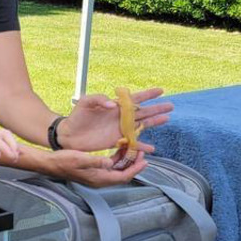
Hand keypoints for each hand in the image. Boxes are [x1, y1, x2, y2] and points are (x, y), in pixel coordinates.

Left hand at [0, 123, 19, 176]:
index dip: (4, 147)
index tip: (9, 156)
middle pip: (4, 135)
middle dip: (11, 145)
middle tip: (15, 156)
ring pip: (4, 141)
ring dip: (12, 148)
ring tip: (16, 157)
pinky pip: (1, 150)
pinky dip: (9, 153)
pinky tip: (14, 157)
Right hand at [46, 148, 147, 187]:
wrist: (50, 163)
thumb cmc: (63, 161)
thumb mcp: (79, 159)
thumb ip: (96, 161)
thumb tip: (110, 162)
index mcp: (98, 178)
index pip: (123, 176)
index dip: (135, 169)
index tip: (144, 160)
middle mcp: (100, 179)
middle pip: (123, 174)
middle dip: (133, 164)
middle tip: (141, 152)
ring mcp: (97, 176)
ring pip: (118, 170)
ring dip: (126, 160)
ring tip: (133, 148)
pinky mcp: (94, 171)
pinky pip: (111, 166)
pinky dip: (118, 159)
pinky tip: (120, 148)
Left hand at [58, 87, 172, 151]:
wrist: (69, 134)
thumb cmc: (76, 116)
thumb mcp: (85, 102)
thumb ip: (98, 99)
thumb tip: (113, 104)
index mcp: (115, 106)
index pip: (134, 98)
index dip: (147, 94)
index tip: (160, 90)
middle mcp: (120, 117)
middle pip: (143, 111)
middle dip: (156, 108)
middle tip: (171, 106)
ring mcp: (120, 129)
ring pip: (141, 125)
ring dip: (154, 123)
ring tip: (167, 119)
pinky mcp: (116, 141)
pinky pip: (132, 144)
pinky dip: (142, 146)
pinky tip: (152, 149)